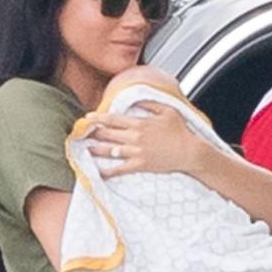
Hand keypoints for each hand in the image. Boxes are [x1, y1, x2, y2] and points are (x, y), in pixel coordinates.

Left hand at [86, 103, 203, 177]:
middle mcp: (135, 137)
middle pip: (108, 134)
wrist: (189, 152)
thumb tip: (136, 99)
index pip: (113, 119)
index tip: (87, 118)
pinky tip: (99, 172)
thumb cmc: (181, 132)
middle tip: (82, 134)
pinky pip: (120, 168)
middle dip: (93, 133)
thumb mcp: (167, 111)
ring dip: (96, 150)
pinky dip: (109, 171)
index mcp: (140, 123)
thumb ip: (150, 104)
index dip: (98, 118)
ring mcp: (137, 152)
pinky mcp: (141, 165)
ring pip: (110, 151)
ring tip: (86, 149)